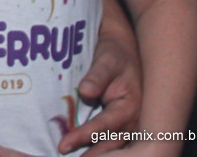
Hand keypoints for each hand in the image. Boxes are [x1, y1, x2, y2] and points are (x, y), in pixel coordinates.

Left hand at [58, 32, 141, 154]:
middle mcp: (133, 121)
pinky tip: (86, 153)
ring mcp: (130, 125)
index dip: (83, 136)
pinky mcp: (124, 124)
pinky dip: (101, 149)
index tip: (63, 145)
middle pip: (110, 144)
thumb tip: (85, 92)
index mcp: (129, 107)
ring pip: (113, 146)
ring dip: (96, 155)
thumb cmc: (115, 54)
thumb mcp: (106, 60)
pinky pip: (113, 141)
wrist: (125, 49)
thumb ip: (97, 76)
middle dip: (91, 155)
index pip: (103, 126)